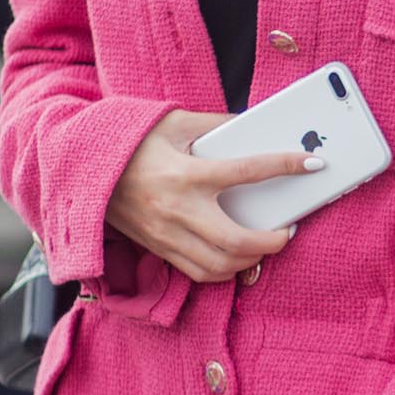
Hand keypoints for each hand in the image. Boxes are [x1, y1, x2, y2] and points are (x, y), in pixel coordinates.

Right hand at [106, 110, 309, 284]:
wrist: (82, 167)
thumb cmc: (130, 141)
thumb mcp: (174, 122)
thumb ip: (216, 124)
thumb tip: (252, 126)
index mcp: (186, 172)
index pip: (248, 172)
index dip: (286, 165)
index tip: (312, 164)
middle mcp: (178, 209)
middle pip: (238, 241)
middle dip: (273, 241)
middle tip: (287, 230)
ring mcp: (167, 235)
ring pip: (220, 266)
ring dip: (250, 260)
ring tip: (264, 244)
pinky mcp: (158, 249)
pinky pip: (199, 272)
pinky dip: (224, 269)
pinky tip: (235, 256)